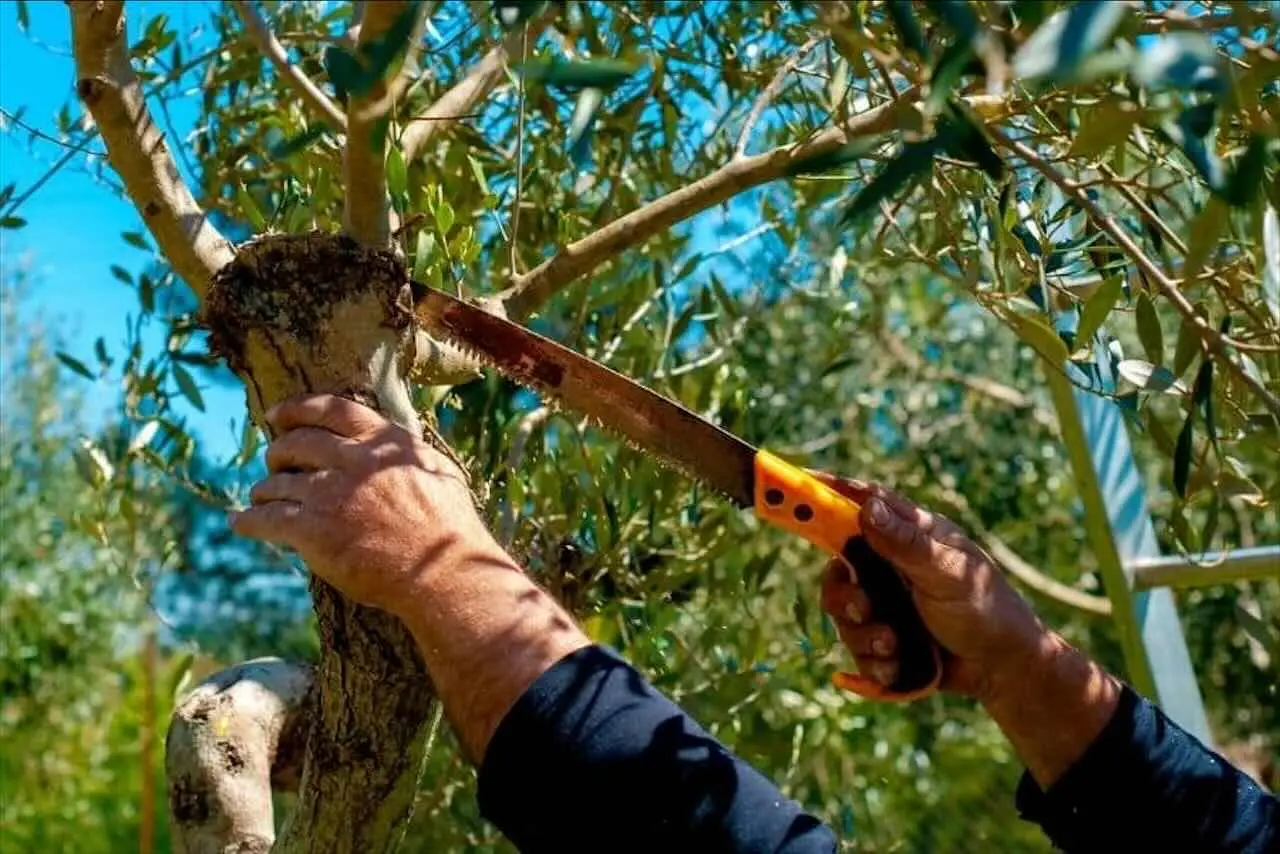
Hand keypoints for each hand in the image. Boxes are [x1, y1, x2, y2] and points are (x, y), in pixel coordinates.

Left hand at [230, 393, 504, 615]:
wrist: (443, 574)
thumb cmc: (450, 529)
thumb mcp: (441, 472)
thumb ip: (408, 452)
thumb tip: (390, 441)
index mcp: (383, 442)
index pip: (331, 410)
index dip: (297, 408)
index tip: (276, 414)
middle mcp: (353, 460)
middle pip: (295, 443)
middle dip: (277, 452)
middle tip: (273, 462)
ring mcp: (330, 494)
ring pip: (276, 482)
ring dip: (263, 490)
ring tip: (260, 498)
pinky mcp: (313, 530)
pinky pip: (266, 519)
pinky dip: (248, 520)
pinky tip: (240, 522)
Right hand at [815, 475, 1047, 703]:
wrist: (1002, 669)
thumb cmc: (986, 608)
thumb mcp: (948, 572)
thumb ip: (906, 543)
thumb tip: (865, 507)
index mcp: (908, 534)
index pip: (860, 502)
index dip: (826, 491)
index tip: (794, 482)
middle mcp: (889, 564)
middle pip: (837, 566)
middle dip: (843, 594)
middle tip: (862, 607)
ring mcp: (884, 601)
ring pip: (842, 611)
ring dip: (863, 634)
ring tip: (893, 644)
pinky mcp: (882, 635)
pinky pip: (855, 646)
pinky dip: (874, 659)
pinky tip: (898, 663)